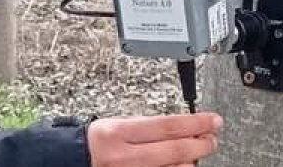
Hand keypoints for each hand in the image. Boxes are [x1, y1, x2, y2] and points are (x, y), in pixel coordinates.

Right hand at [86, 113, 222, 166]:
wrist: (70, 161)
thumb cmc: (94, 143)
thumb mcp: (115, 125)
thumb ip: (145, 127)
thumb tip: (180, 128)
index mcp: (118, 133)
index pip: (167, 126)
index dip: (195, 123)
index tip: (212, 121)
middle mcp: (124, 157)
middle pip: (175, 150)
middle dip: (200, 144)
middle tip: (212, 139)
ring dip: (191, 162)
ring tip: (198, 153)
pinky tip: (183, 166)